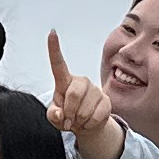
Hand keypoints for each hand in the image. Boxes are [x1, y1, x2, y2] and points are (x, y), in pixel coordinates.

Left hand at [44, 29, 116, 158]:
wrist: (86, 126)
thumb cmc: (67, 116)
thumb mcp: (55, 117)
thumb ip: (52, 115)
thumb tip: (60, 113)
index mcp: (65, 81)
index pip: (58, 63)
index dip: (54, 48)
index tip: (52, 33)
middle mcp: (81, 82)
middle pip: (73, 94)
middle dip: (69, 112)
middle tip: (68, 120)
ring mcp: (95, 90)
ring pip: (85, 108)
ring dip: (79, 120)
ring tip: (78, 121)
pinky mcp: (106, 100)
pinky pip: (97, 115)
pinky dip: (89, 124)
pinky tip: (88, 122)